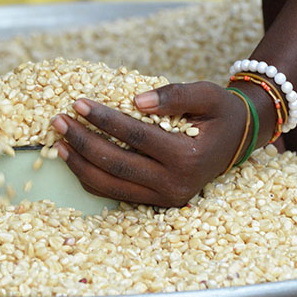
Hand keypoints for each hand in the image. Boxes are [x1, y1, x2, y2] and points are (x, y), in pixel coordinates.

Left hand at [50, 82, 249, 206]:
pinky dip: (91, 178)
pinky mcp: (158, 203)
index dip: (104, 119)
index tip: (78, 103)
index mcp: (188, 157)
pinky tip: (74, 158)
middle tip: (58, 121)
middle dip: (83, 142)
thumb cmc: (221, 112)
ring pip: (111, 186)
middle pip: (117, 164)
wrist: (238, 139)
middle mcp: (176, 184)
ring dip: (80, 164)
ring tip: (59, 142)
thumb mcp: (207, 93)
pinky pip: (116, 194)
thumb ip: (175, 95)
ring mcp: (166, 197)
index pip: (135, 136)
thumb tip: (136, 101)